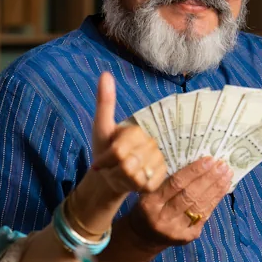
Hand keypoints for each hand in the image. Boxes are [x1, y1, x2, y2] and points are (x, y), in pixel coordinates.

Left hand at [90, 72, 166, 195]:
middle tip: (111, 168)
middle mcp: (153, 143)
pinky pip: (144, 186)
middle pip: (127, 164)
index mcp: (137, 130)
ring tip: (120, 174)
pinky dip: (132, 187)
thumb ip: (105, 102)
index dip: (107, 159)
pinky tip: (130, 182)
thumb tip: (105, 74)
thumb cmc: (104, 149)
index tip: (101, 161)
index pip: (119, 150)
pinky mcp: (161, 178)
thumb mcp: (101, 127)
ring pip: (135, 176)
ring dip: (121, 180)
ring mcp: (159, 161)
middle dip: (113, 170)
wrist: (111, 175)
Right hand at [126, 156, 232, 247]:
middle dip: (209, 178)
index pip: (175, 184)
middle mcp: (163, 217)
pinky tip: (223, 188)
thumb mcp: (148, 193)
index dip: (194, 171)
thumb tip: (195, 161)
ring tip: (227, 174)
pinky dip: (215, 200)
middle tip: (222, 165)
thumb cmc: (147, 208)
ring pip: (200, 205)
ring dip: (216, 188)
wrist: (144, 237)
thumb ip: (165, 181)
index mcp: (150, 203)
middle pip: (190, 195)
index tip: (209, 159)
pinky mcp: (187, 236)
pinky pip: (204, 215)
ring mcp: (176, 229)